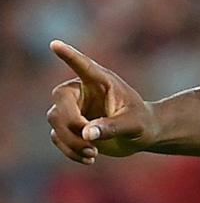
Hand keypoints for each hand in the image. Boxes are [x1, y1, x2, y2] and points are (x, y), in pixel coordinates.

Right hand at [46, 40, 157, 162]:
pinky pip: (57, 137)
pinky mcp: (69, 126)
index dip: (69, 55)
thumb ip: (112, 127)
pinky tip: (90, 159)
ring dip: (71, 141)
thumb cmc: (142, 122)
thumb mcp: (134, 124)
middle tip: (89, 140)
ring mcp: (74, 108)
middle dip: (70, 123)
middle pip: (59, 101)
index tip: (55, 44)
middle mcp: (82, 91)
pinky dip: (70, 150)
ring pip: (55, 121)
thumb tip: (86, 134)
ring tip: (93, 154)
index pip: (83, 66)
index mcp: (101, 81)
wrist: (141, 135)